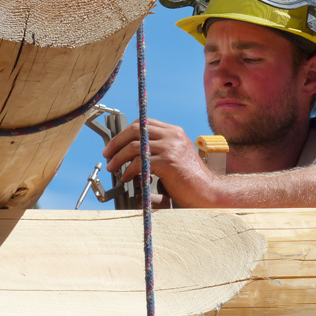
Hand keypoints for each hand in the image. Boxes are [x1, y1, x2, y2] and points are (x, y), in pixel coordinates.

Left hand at [102, 118, 218, 207]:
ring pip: (134, 146)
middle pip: (135, 130)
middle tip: (107, 155)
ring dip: (118, 158)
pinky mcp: (168, 161)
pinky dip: (128, 170)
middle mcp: (172, 135)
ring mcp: (171, 147)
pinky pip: (139, 162)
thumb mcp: (172, 157)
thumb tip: (130, 153)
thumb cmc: (188, 179)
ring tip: (113, 168)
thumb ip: (156, 151)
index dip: (124, 133)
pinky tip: (126, 178)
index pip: (142, 123)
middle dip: (116, 142)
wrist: (207, 193)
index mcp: (173, 132)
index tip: (113, 145)